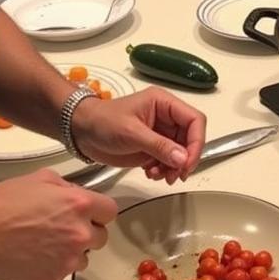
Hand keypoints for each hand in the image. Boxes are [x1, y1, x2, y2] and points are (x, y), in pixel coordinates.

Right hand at [0, 169, 118, 279]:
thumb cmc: (5, 204)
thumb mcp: (41, 179)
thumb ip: (67, 187)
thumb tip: (76, 195)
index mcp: (80, 205)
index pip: (110, 211)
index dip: (99, 211)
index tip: (91, 213)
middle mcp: (79, 234)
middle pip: (101, 237)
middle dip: (86, 231)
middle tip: (63, 227)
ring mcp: (67, 261)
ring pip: (83, 258)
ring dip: (71, 252)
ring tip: (45, 243)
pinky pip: (61, 274)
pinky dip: (51, 267)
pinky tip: (33, 256)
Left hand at [70, 86, 205, 184]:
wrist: (82, 132)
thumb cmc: (104, 122)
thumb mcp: (132, 133)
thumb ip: (159, 146)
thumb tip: (183, 159)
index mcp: (164, 103)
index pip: (194, 120)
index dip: (196, 142)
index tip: (188, 163)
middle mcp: (166, 117)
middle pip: (190, 138)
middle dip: (185, 159)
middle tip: (176, 175)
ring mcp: (160, 133)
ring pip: (181, 152)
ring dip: (174, 167)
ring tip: (159, 176)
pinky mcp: (152, 147)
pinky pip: (168, 161)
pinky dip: (164, 170)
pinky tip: (150, 173)